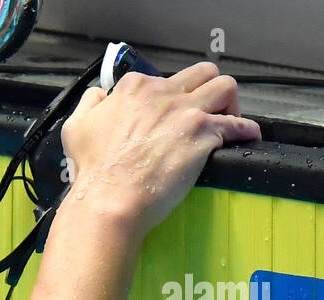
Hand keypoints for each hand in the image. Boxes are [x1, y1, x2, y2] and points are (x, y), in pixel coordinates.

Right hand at [60, 61, 261, 237]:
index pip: (163, 78)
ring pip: (226, 87)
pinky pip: (238, 125)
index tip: (169, 116)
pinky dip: (246, 131)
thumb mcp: (75, 129)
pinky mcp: (203, 135)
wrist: (108, 201)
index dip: (170, 97)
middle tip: (206, 114)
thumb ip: (89, 104)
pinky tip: (248, 138)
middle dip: (208, 91)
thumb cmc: (91, 171)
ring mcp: (185, 112)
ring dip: (230, 104)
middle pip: (203, 74)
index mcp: (134, 89)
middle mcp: (162, 93)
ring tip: (227, 123)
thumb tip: (100, 96)